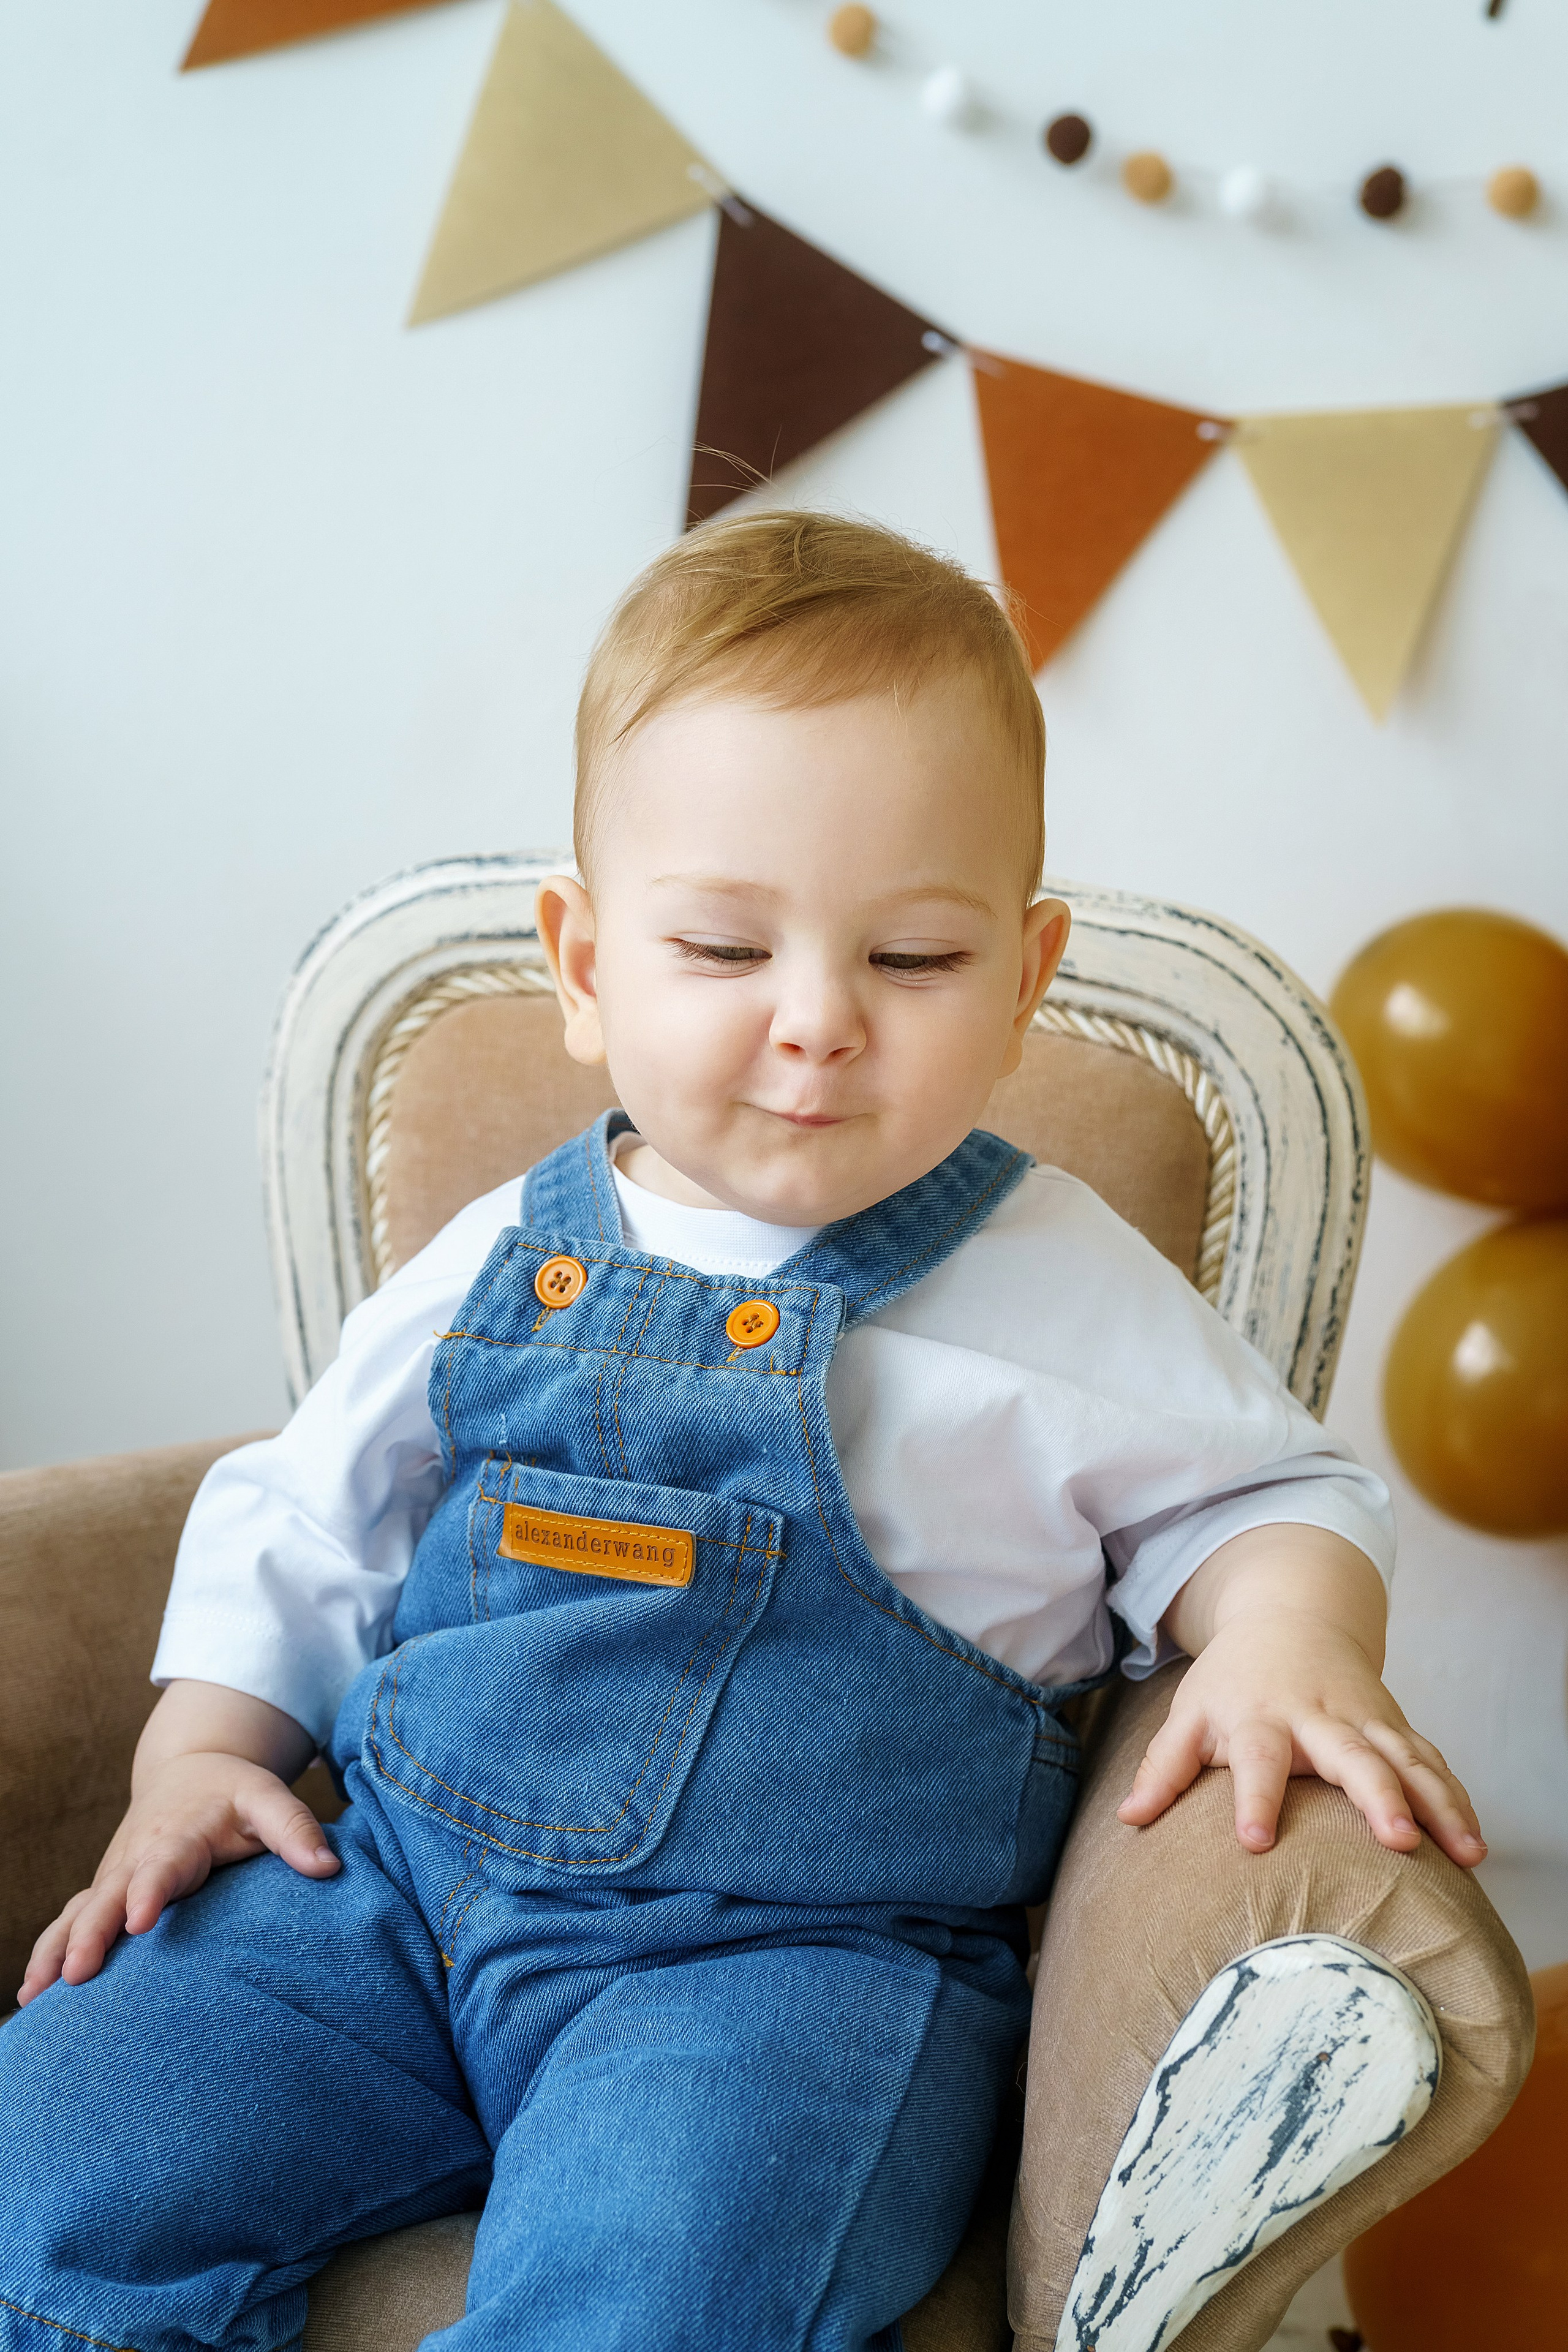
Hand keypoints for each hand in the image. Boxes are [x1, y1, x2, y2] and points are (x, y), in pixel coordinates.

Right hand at [17, 1750, 338, 2005]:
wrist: (189, 1772)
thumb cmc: (233, 1793)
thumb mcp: (269, 1798)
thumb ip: (296, 1830)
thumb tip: (330, 1868)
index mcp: (180, 1835)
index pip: (164, 1865)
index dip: (150, 1891)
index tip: (141, 1921)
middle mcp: (138, 1857)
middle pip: (109, 1897)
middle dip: (91, 1934)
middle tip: (76, 1974)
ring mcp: (114, 1877)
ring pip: (79, 1913)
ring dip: (56, 1950)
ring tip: (36, 1995)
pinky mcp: (103, 1892)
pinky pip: (69, 1922)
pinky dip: (47, 1952)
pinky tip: (31, 1995)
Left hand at [1117, 1527, 1485, 1866]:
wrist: (1291, 1616)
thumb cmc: (1232, 1678)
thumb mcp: (1189, 1712)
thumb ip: (1163, 1767)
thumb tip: (1128, 1821)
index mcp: (1261, 1717)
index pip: (1256, 1759)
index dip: (1254, 1798)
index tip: (1254, 1842)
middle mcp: (1320, 1718)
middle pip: (1353, 1756)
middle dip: (1378, 1797)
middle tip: (1398, 1840)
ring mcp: (1366, 1721)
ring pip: (1408, 1761)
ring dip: (1438, 1804)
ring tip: (1466, 1853)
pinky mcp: (1396, 1727)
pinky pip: (1431, 1763)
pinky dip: (1456, 1798)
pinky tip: (1475, 1842)